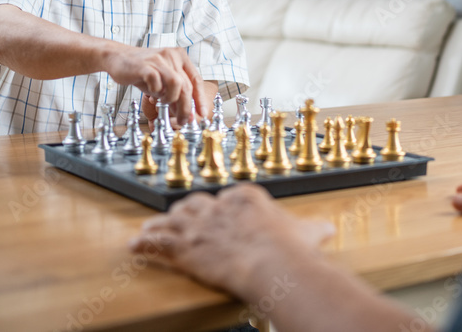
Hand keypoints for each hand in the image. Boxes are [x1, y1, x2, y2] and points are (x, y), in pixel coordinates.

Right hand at [103, 45, 207, 122]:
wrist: (117, 57)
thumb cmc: (141, 70)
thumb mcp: (161, 82)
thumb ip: (174, 94)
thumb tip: (185, 114)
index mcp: (180, 57)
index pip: (196, 80)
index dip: (200, 99)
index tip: (202, 113)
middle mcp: (172, 55)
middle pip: (187, 86)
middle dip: (186, 107)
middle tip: (182, 120)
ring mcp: (159, 59)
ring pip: (176, 84)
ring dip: (170, 98)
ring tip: (161, 101)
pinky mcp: (146, 65)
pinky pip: (157, 83)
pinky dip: (155, 92)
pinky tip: (150, 93)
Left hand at [129, 185, 333, 298]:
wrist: (272, 263)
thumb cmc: (290, 249)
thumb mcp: (307, 233)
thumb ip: (313, 229)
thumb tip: (328, 229)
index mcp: (246, 198)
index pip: (225, 198)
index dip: (218, 209)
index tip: (215, 214)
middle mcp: (219, 207)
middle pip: (195, 204)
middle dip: (187, 212)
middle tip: (181, 219)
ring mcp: (199, 226)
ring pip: (173, 220)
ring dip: (160, 225)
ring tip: (148, 228)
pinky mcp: (185, 247)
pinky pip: (158, 242)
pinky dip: (144, 244)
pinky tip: (134, 246)